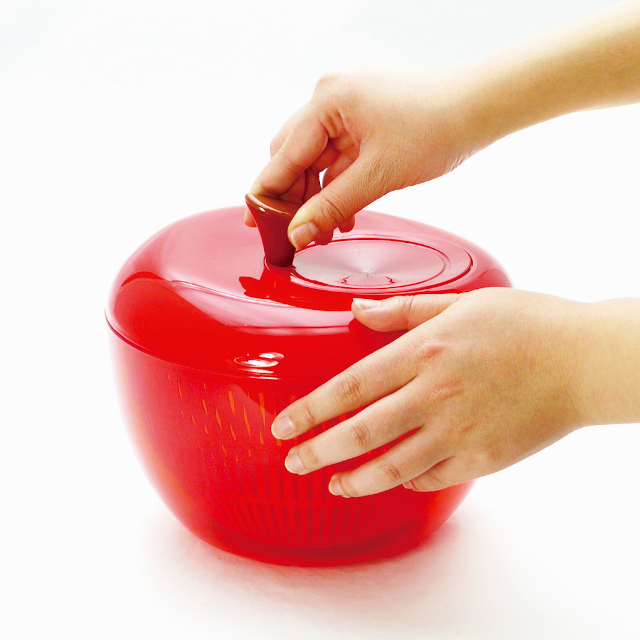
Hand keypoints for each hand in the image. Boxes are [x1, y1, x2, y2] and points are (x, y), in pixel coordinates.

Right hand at [247, 68, 489, 248]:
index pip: (283, 155)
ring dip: (315, 198)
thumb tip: (297, 234)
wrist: (479, 108)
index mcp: (327, 101)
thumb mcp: (378, 175)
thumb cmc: (436, 127)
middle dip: (292, 199)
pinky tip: (342, 216)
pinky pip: (335, 161)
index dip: (267, 193)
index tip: (254, 224)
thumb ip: (332, 207)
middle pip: (292, 158)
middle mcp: (329, 100)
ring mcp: (345, 111)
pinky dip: (335, 188)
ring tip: (322, 232)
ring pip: (314, 163)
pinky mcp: (360, 124)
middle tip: (292, 234)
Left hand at [270, 289, 587, 496]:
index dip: (310, 410)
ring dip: (354, 479)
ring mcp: (458, 432)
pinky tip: (393, 479)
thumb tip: (359, 311)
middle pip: (360, 433)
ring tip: (332, 484)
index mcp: (424, 353)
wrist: (582, 361)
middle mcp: (434, 396)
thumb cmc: (524, 325)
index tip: (284, 425)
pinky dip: (406, 481)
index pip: (349, 387)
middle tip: (293, 461)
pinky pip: (431, 478)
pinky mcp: (482, 458)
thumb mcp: (460, 302)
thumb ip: (403, 310)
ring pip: (391, 467)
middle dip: (318, 452)